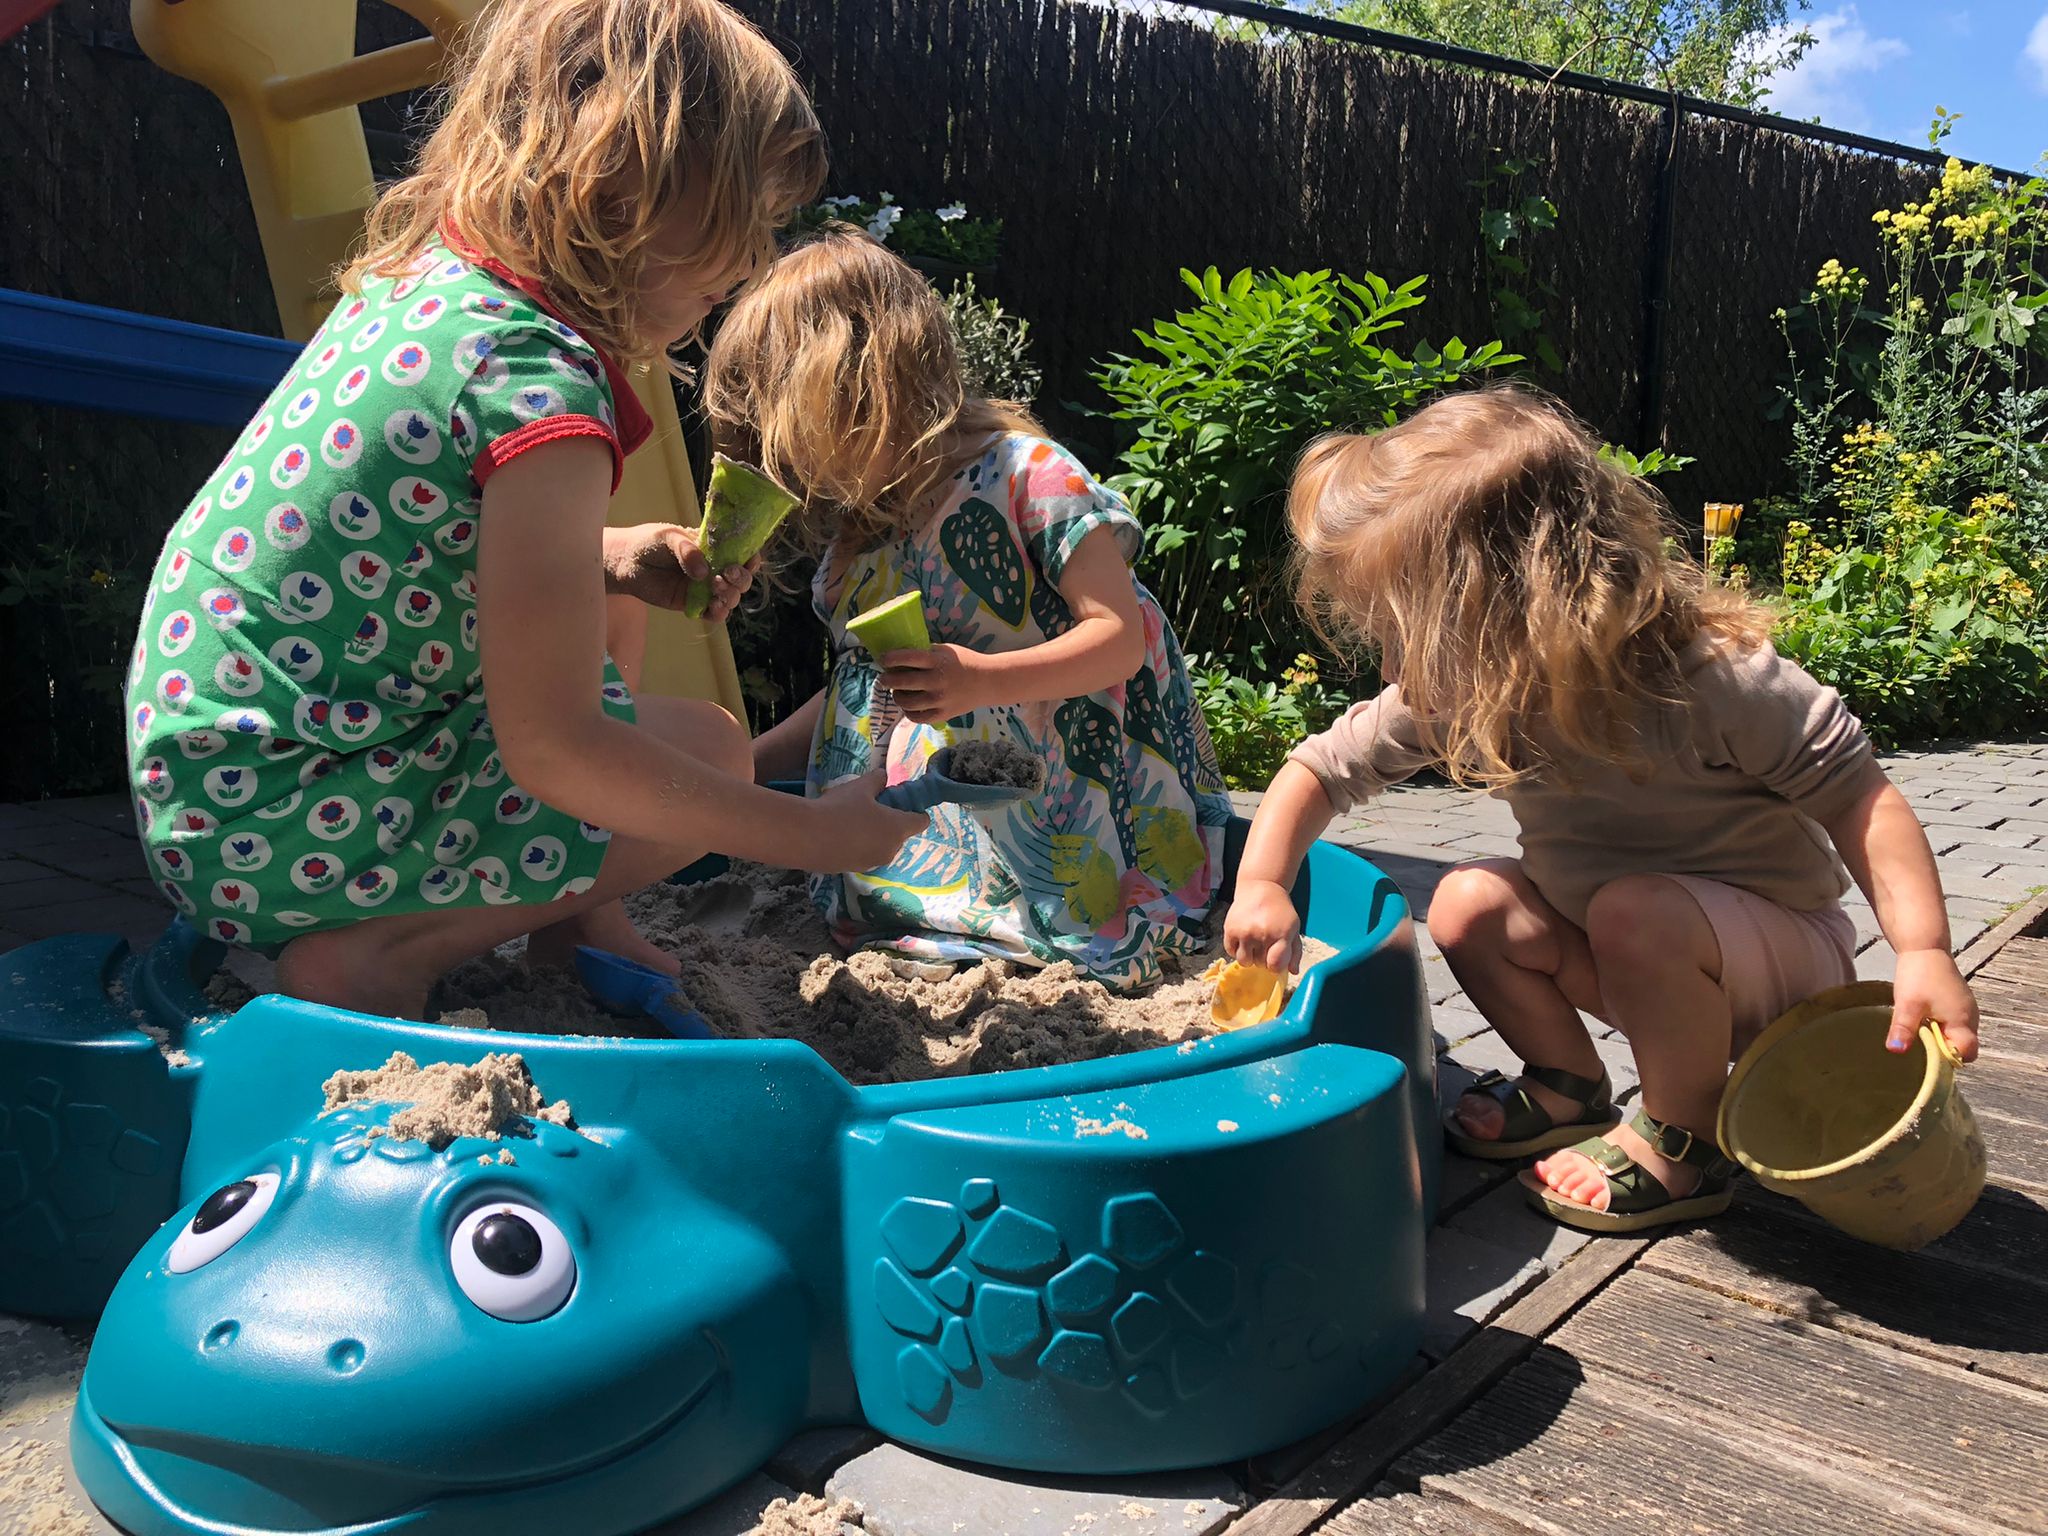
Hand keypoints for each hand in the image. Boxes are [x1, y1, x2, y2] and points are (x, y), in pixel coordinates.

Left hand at [603, 523, 757, 620]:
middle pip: (741, 578)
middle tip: (726, 574)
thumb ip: (687, 550)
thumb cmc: (648, 543)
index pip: (741, 553)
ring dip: (731, 595)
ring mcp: (704, 587)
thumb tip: (703, 572)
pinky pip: (714, 613)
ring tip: (716, 589)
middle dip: (740, 578)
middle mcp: (714, 568)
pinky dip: (719, 612)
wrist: (626, 562)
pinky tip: (714, 607)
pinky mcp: (693, 604)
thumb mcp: (668, 537)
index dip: (750, 557)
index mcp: (713, 548)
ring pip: (731, 597)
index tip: (747, 560)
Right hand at [808, 770, 928, 872]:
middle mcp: (891, 849)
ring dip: (873, 836)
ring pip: (881, 846)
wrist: (806, 838)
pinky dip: (857, 846)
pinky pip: (863, 855)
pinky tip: (838, 835)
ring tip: (850, 821)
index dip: (915, 810)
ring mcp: (873, 863)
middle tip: (870, 808)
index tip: (900, 802)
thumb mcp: (859, 787)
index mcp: (898, 828)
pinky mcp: (854, 870)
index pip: (921, 821)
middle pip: (900, 834)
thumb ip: (877, 780)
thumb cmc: (839, 808)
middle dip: (890, 823)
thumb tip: (883, 777)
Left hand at [879, 645, 993, 724]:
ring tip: (896, 693)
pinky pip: (918, 717)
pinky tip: (908, 705)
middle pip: (902, 682)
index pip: (907, 658)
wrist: (987, 682)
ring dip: (896, 696)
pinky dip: (908, 712)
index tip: (882, 659)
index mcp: (937, 661)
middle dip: (887, 680)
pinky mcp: (943, 715)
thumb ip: (925, 652)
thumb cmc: (965, 662)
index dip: (890, 659)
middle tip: (883, 679)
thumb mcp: (946, 651)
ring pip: (907, 702)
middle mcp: (936, 681)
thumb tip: (900, 655)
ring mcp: (939, 700)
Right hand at [1224, 878, 1302, 973]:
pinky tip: (1243, 939)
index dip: (1275, 966)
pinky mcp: (1230, 929)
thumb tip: (1292, 972)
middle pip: (1260, 964)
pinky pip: (1231, 952)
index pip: (1275, 965)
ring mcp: (1244, 932)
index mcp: (1281, 934)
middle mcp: (1262, 934)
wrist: (1260, 887)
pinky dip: (1237, 949)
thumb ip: (1295, 952)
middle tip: (1265, 945)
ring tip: (1253, 944)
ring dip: (1249, 957)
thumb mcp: (1293, 927)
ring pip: (1244, 961)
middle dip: (1263, 959)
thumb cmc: (1280, 910)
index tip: (1275, 959)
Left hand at [1888, 947, 1978, 1061]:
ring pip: (1958, 1035)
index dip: (1948, 1059)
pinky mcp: (1958, 1003)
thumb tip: (1896, 1051)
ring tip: (1919, 1033)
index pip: (1966, 1053)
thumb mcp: (1907, 1004)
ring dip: (1940, 1039)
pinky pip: (1954, 1024)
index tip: (1927, 1057)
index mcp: (1963, 1020)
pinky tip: (1923, 1022)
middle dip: (1943, 1051)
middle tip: (1920, 1046)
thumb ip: (1904, 1029)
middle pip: (1964, 1047)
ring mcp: (1966, 1009)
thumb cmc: (1919, 975)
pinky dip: (1941, 1028)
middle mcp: (1970, 1017)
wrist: (1925, 948)